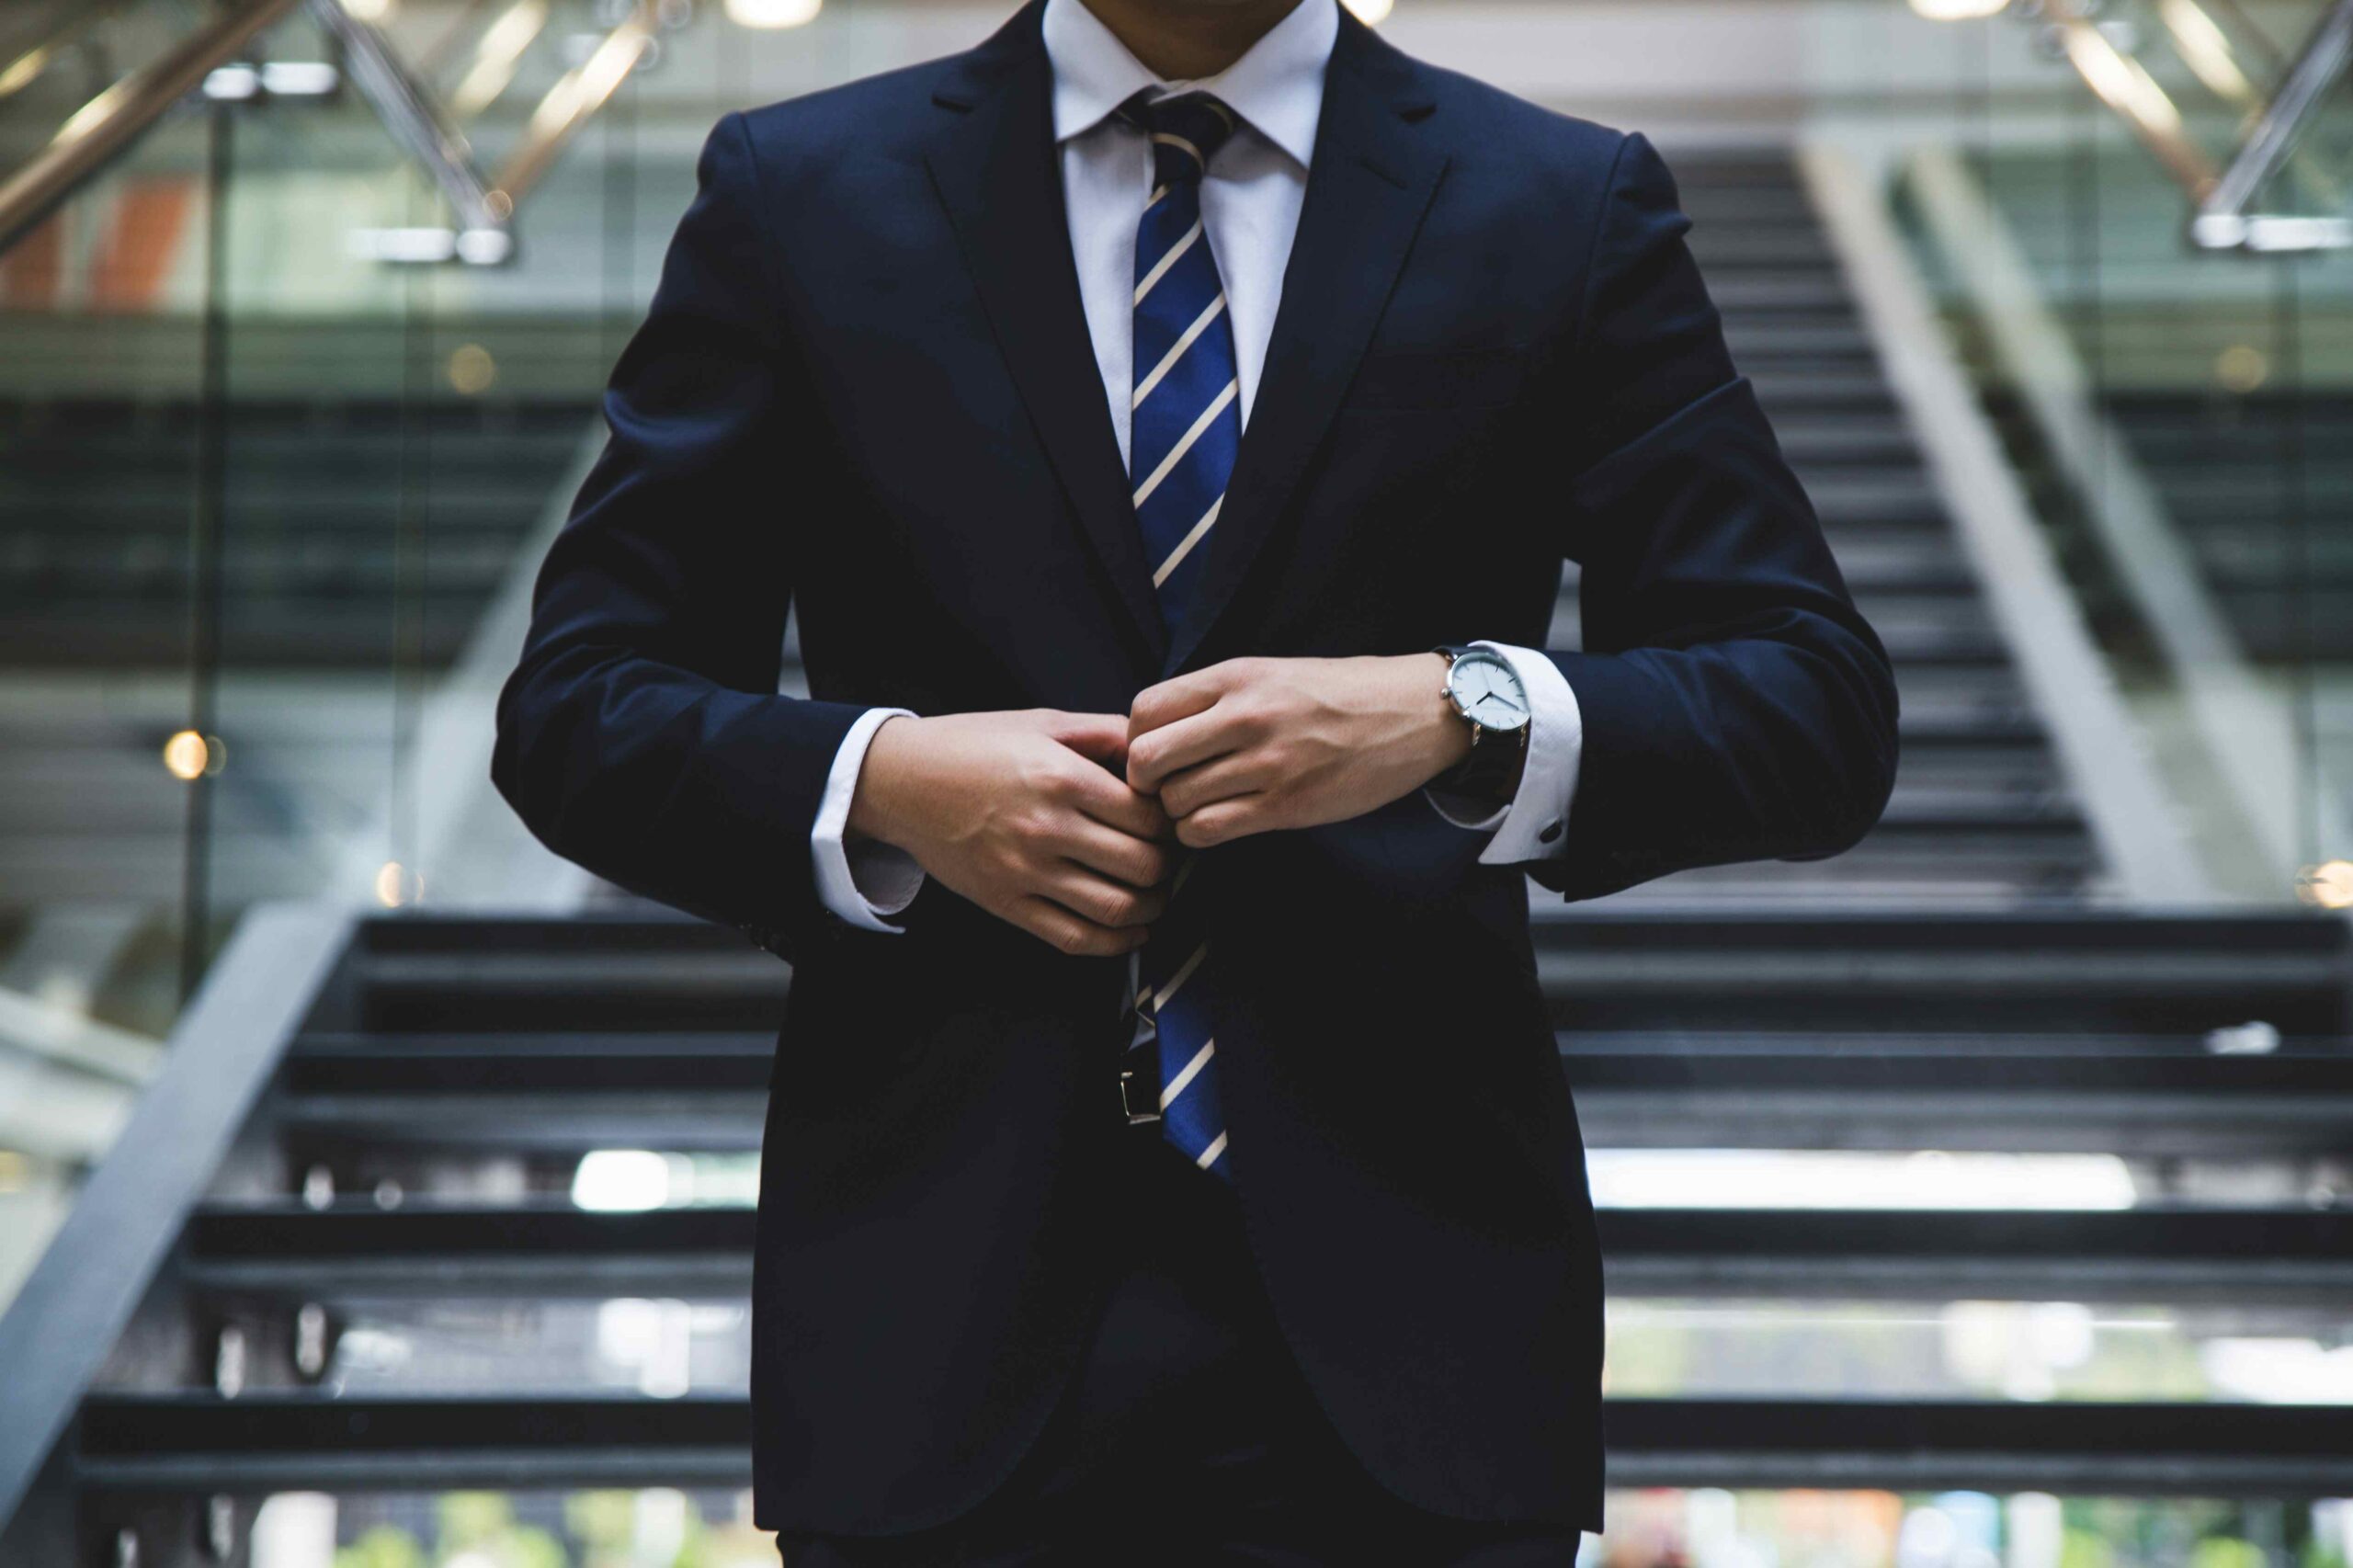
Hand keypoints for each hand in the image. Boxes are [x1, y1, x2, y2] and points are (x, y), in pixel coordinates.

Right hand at [848, 709, 1175, 955]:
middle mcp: (1047, 828)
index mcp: (1061, 778)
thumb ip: (1105, 733)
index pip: (1148, 817)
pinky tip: (1131, 931)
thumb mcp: (1042, 722)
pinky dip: (1116, 943)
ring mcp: (1025, 872)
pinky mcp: (1007, 903)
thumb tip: (1156, 752)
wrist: (902, 781)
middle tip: (1166, 857)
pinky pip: (1075, 938)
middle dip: (1167, 865)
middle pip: (1142, 865)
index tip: (1168, 821)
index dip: (1170, 823)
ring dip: (1151, 907)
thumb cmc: (974, 746)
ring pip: (1117, 908)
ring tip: (1155, 894)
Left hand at [1126, 655, 1469, 847]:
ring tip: (1199, 805)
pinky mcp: (1286, 805)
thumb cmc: (1338, 694)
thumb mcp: (1271, 673)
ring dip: (1176, 812)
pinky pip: (1208, 829)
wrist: (1412, 714)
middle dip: (1146, 781)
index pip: (1144, 710)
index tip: (1156, 752)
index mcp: (1236, 676)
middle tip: (1166, 787)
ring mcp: (1266, 763)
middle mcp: (1245, 716)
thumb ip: (1215, 697)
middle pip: (1147, 759)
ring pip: (1175, 801)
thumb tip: (1154, 731)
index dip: (1135, 738)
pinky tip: (1218, 822)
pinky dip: (1199, 834)